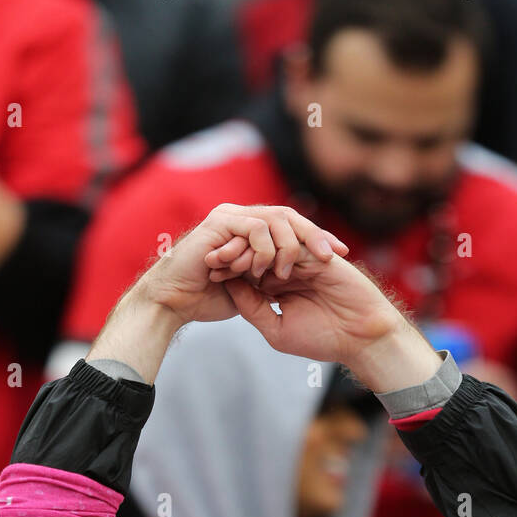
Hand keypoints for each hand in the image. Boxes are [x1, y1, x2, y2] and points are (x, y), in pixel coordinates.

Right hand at [136, 203, 347, 326]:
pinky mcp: (221, 223)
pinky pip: (256, 228)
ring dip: (287, 248)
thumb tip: (299, 283)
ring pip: (276, 219)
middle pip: (290, 215)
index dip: (318, 238)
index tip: (341, 254)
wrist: (175, 300)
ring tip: (286, 274)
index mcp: (252, 231)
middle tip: (333, 257)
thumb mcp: (251, 290)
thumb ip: (272, 280)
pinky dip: (264, 250)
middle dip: (315, 236)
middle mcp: (244, 217)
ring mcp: (232, 217)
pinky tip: (262, 271)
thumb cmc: (207, 298)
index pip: (293, 226)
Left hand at [223, 253, 441, 390]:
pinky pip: (294, 243)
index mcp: (277, 286)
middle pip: (255, 253)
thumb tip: (229, 288)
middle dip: (232, 254)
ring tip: (230, 259)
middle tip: (210, 259)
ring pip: (271, 245)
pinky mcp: (320, 254)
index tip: (205, 275)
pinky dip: (275, 250)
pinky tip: (259, 260)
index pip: (247, 271)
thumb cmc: (323, 339)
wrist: (360, 338)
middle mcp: (288, 268)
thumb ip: (252, 309)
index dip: (227, 271)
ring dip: (249, 250)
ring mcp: (304, 259)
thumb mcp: (276, 329)